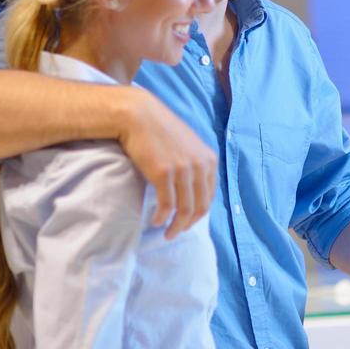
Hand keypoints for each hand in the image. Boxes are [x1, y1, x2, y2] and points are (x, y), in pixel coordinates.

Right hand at [115, 87, 216, 238]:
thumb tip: (193, 189)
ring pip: (185, 210)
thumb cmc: (159, 130)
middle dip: (189, 224)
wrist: (138, 115)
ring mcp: (183, 169)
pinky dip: (162, 218)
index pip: (210, 196)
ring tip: (166, 233)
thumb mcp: (187, 145)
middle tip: (176, 233)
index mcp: (209, 159)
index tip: (188, 222)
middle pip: (201, 207)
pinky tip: (155, 222)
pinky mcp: (164, 173)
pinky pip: (167, 205)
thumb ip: (194, 164)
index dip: (199, 214)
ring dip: (176, 227)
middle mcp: (200, 165)